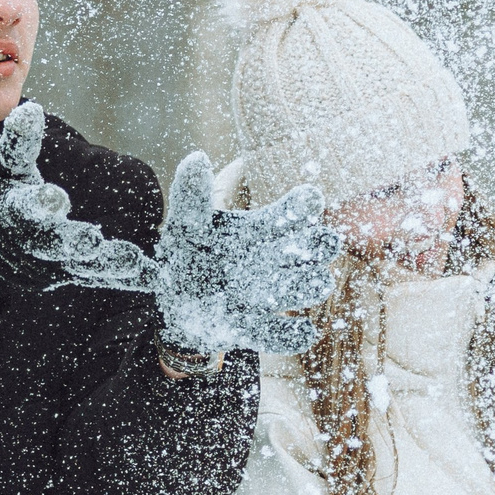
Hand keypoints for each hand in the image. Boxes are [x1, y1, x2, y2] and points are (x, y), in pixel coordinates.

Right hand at [0, 102, 151, 293]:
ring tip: (133, 259)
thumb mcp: (7, 168)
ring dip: (107, 263)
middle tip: (92, 239)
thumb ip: (19, 143)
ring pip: (82, 266)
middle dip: (72, 241)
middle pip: (53, 244)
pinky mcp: (76, 274)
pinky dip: (130, 278)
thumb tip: (29, 110)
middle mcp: (34, 243)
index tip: (55, 197)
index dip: (38, 204)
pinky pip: (104, 277)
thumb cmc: (5, 194)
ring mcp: (56, 263)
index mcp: (15, 212)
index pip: (24, 209)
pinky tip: (157, 276)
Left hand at [146, 152, 342, 355]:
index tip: (301, 205)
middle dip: (318, 245)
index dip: (306, 205)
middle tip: (293, 250)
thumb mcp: (184, 225)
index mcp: (264, 228)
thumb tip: (196, 158)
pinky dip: (297, 334)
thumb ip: (191, 195)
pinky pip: (291, 336)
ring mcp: (273, 295)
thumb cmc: (186, 257)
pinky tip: (296, 328)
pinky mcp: (260, 330)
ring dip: (306, 286)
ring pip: (314, 286)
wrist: (172, 307)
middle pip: (322, 244)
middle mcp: (278, 259)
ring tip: (275, 290)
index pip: (302, 207)